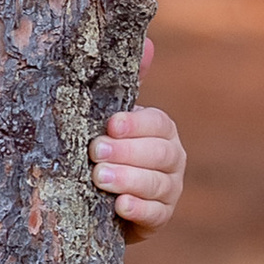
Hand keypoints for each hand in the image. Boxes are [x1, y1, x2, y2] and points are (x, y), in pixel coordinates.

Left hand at [94, 34, 185, 236]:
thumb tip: (149, 44)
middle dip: (128, 153)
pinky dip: (138, 210)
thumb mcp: (108, 116)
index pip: (158, 124)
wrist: (93, 196)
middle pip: (160, 154)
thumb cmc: (104, 147)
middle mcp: (171, 159)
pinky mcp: (158, 219)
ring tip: (99, 178)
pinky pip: (156, 215)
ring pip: (158, 185)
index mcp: (160, 131)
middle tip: (96, 152)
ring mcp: (168, 190)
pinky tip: (119, 207)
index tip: (110, 125)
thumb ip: (127, 83)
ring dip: (129, 180)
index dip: (136, 125)